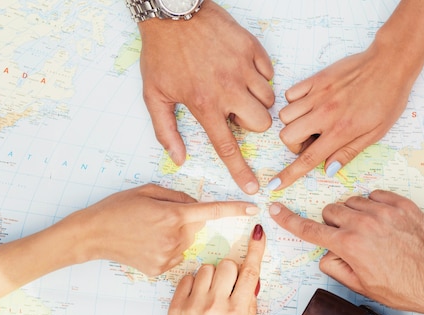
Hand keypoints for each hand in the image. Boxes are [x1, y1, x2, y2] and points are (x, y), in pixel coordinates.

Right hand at [66, 184, 257, 275]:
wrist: (92, 235)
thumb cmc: (118, 208)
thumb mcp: (147, 191)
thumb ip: (177, 197)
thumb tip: (195, 205)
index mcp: (173, 215)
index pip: (211, 211)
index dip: (234, 209)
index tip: (253, 208)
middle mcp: (175, 238)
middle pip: (196, 227)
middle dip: (186, 221)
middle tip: (160, 218)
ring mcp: (168, 257)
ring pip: (186, 242)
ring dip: (176, 236)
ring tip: (149, 232)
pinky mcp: (160, 269)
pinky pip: (175, 255)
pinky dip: (167, 249)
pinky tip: (147, 245)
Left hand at [123, 224, 265, 314]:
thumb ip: (248, 310)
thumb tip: (250, 285)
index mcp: (237, 313)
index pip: (250, 272)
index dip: (256, 249)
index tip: (257, 232)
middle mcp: (216, 304)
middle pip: (227, 264)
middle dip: (231, 270)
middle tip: (228, 285)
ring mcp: (194, 303)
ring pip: (207, 268)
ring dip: (212, 276)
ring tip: (210, 293)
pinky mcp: (176, 305)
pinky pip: (187, 278)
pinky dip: (193, 283)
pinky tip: (196, 297)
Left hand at [138, 1, 274, 193]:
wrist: (172, 11)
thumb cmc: (161, 52)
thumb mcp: (153, 94)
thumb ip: (166, 130)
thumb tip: (179, 158)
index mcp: (204, 104)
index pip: (228, 146)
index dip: (241, 171)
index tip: (253, 187)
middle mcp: (228, 88)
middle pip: (261, 123)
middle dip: (253, 123)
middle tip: (237, 111)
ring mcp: (243, 67)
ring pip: (269, 99)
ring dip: (256, 100)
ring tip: (237, 88)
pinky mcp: (251, 48)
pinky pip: (269, 72)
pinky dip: (260, 76)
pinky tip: (241, 69)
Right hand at [268, 0, 423, 190]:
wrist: (390, 63)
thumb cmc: (387, 100)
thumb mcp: (375, 133)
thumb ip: (348, 152)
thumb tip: (329, 170)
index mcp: (340, 131)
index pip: (307, 158)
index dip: (288, 175)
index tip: (274, 184)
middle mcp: (324, 113)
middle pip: (287, 135)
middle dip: (294, 144)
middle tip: (312, 141)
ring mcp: (317, 94)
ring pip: (285, 115)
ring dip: (294, 124)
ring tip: (312, 122)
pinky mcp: (316, 79)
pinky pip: (290, 94)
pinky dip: (294, 103)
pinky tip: (311, 104)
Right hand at [269, 190, 423, 314]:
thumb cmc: (405, 288)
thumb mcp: (363, 286)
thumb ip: (336, 267)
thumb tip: (326, 254)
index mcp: (349, 245)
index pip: (310, 229)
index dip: (289, 220)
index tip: (275, 209)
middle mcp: (362, 223)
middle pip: (330, 211)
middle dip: (333, 223)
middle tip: (348, 239)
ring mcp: (383, 210)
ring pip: (351, 202)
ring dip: (353, 214)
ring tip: (370, 232)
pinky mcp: (401, 204)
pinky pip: (375, 195)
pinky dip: (374, 206)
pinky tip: (384, 222)